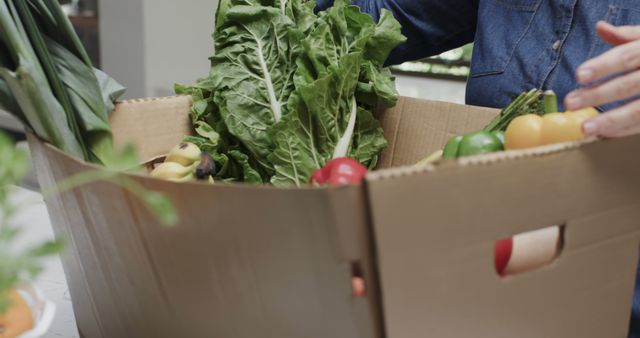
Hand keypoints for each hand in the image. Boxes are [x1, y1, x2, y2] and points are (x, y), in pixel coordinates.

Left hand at [565, 21, 639, 137]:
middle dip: (598, 95)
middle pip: (628, 85)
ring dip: (611, 121)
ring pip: (639, 110)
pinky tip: (603, 134)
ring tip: (585, 128)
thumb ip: (627, 36)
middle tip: (570, 103)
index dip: (603, 66)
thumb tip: (600, 27)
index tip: (578, 76)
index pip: (627, 56)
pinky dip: (624, 130)